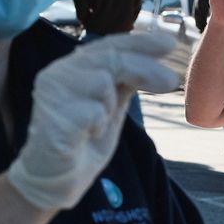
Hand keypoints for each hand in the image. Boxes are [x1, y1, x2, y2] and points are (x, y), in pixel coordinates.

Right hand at [8, 33, 178, 210]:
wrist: (57, 181)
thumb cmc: (84, 142)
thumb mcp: (112, 106)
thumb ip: (125, 81)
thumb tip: (155, 58)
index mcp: (72, 68)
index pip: (108, 45)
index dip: (139, 43)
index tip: (169, 43)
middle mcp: (57, 74)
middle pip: (110, 58)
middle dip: (144, 68)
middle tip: (171, 82)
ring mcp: (52, 95)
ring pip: (101, 82)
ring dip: (110, 106)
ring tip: (96, 125)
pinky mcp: (53, 117)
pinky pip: (93, 111)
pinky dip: (98, 125)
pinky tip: (86, 135)